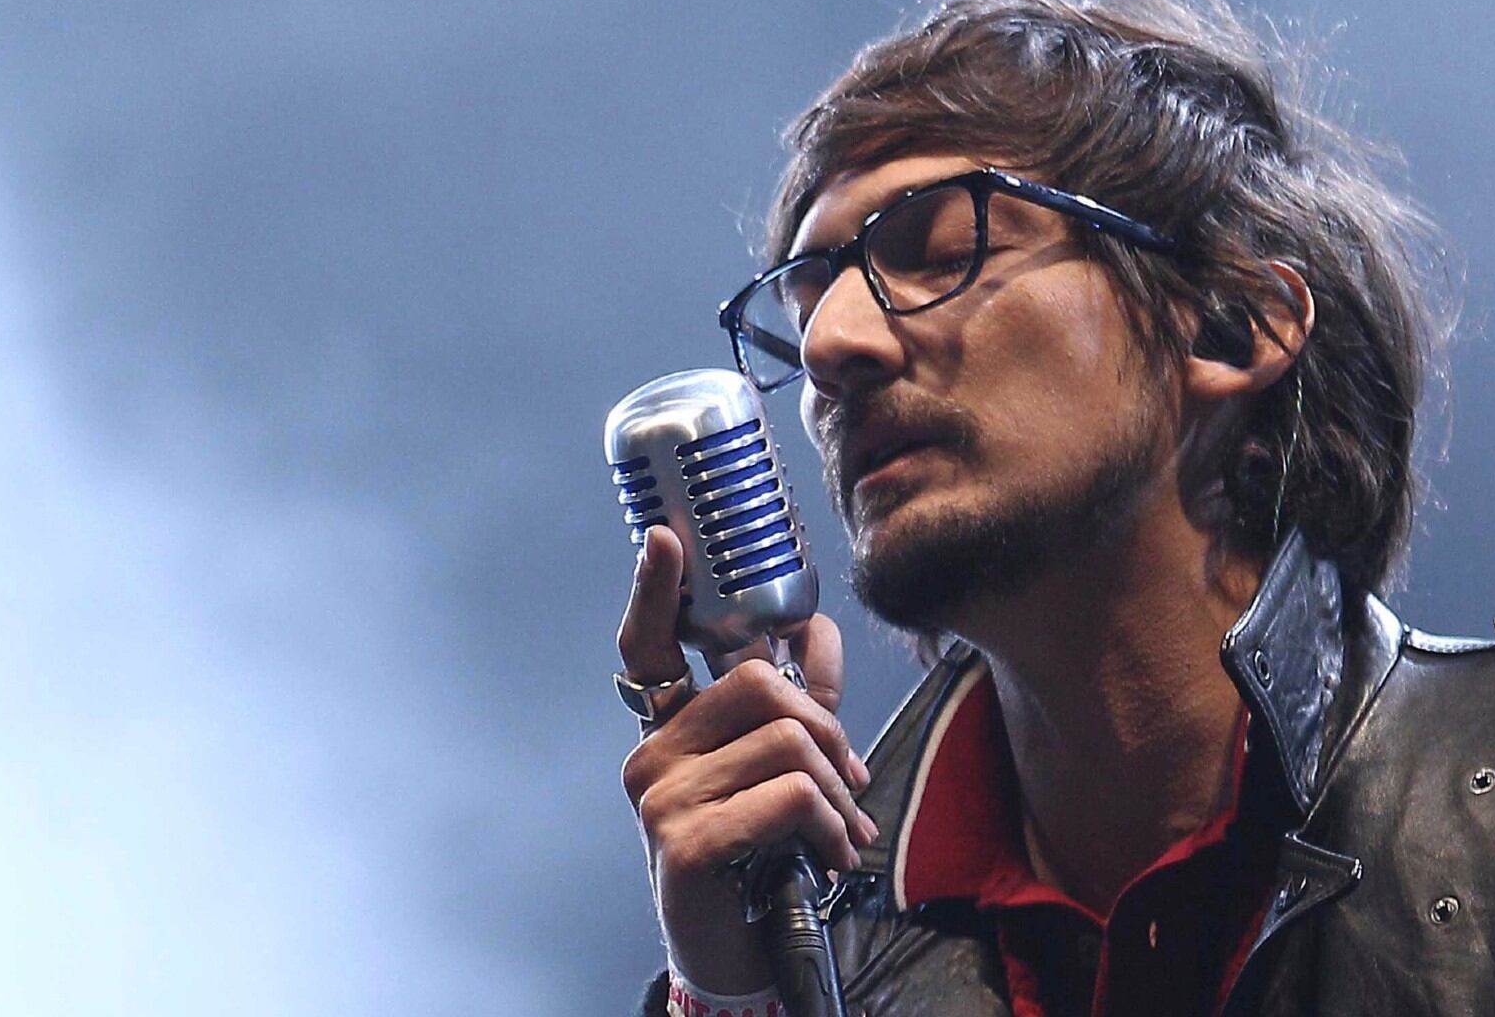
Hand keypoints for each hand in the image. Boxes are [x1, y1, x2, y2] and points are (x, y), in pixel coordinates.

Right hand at [617, 525, 875, 993]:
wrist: (739, 956)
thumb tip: (817, 627)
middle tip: (848, 783)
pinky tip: (830, 859)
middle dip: (828, 730)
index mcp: (669, 730)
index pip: (646, 646)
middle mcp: (651, 756)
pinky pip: (788, 796)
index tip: (665, 538)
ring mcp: (661, 799)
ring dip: (839, 794)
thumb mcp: (779, 772)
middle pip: (760, 685)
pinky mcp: (684, 842)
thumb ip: (799, 704)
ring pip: (788, 743)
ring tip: (842, 835)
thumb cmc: (757, 862)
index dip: (655, 591)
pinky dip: (829, 826)